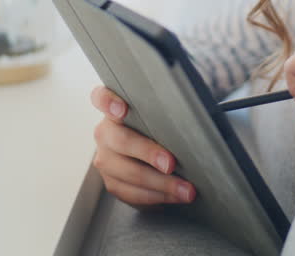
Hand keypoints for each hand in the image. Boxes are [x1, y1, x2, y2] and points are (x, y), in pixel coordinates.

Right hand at [90, 86, 195, 206]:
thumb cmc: (159, 128)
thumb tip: (193, 121)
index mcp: (114, 109)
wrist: (151, 153)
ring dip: (161, 184)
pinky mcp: (112, 182)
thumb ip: (165, 112)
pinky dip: (157, 196)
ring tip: (186, 189)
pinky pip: (132, 193)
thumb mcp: (160, 116)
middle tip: (170, 163)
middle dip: (148, 153)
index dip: (108, 102)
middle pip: (121, 141)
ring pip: (128, 173)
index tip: (122, 110)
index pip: (101, 98)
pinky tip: (175, 196)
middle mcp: (105, 133)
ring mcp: (105, 159)